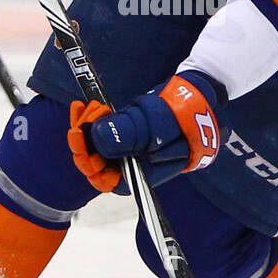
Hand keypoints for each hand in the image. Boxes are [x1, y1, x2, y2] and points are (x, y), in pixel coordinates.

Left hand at [68, 71, 225, 190]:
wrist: (197, 97)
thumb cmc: (185, 116)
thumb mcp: (160, 124)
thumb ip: (131, 135)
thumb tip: (98, 139)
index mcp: (142, 174)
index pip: (105, 180)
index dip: (89, 162)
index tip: (81, 136)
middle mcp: (132, 166)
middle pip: (95, 164)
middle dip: (85, 141)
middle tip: (85, 115)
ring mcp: (127, 151)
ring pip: (95, 148)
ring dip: (87, 128)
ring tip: (89, 106)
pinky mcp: (125, 135)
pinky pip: (101, 134)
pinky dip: (92, 120)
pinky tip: (87, 105)